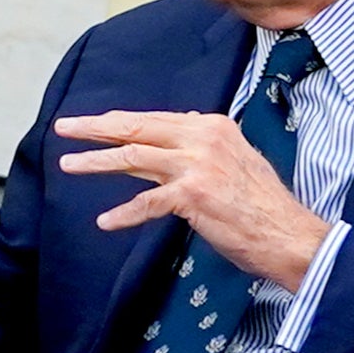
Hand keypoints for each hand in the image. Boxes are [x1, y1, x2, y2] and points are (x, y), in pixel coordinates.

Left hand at [58, 106, 332, 291]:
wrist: (289, 233)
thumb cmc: (262, 204)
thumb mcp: (237, 159)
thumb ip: (205, 145)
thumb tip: (176, 133)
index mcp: (212, 126)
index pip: (155, 119)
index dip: (120, 122)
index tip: (94, 124)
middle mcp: (202, 138)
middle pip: (137, 127)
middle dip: (96, 128)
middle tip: (64, 128)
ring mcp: (196, 165)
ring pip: (134, 156)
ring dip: (96, 162)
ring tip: (68, 164)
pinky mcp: (193, 195)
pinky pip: (147, 203)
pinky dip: (124, 213)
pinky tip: (105, 221)